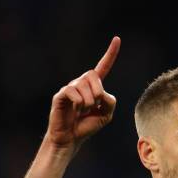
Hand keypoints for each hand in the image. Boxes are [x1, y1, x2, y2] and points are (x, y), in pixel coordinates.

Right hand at [46, 36, 120, 151]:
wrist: (71, 138)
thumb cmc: (87, 126)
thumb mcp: (106, 115)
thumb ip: (110, 101)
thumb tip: (101, 92)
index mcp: (93, 87)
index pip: (103, 67)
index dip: (110, 54)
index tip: (117, 39)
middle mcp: (81, 83)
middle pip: (94, 75)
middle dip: (98, 93)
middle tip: (93, 106)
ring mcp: (70, 87)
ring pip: (85, 86)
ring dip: (88, 103)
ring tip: (81, 112)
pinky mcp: (61, 95)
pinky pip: (74, 93)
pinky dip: (79, 105)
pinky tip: (75, 111)